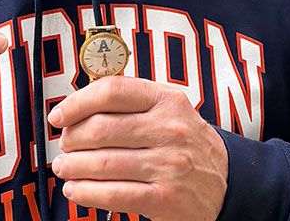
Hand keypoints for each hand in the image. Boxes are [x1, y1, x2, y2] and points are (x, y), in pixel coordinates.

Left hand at [47, 76, 227, 220]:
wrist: (229, 183)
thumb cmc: (189, 145)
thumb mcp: (171, 111)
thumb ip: (132, 104)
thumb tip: (79, 108)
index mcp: (167, 100)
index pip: (112, 91)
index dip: (76, 103)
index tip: (60, 116)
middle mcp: (169, 129)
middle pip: (101, 128)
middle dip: (71, 139)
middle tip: (64, 146)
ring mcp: (168, 165)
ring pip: (102, 163)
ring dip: (72, 167)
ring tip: (64, 167)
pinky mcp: (164, 198)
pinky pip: (112, 194)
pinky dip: (85, 192)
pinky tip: (75, 189)